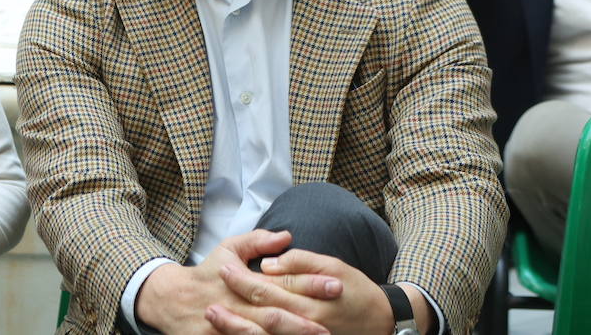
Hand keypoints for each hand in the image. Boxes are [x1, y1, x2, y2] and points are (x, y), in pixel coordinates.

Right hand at [136, 231, 337, 334]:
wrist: (171, 300)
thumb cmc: (206, 273)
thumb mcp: (228, 249)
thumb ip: (258, 242)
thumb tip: (287, 235)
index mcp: (241, 282)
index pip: (281, 284)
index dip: (309, 284)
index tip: (336, 284)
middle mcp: (237, 307)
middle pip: (276, 316)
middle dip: (306, 320)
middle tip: (336, 322)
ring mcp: (227, 329)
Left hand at [207, 249, 420, 334]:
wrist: (382, 321)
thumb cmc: (356, 289)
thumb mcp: (333, 266)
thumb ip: (300, 263)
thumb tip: (268, 263)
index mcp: (308, 300)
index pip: (267, 289)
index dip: (242, 279)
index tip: (222, 268)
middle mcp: (304, 323)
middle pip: (261, 314)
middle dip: (233, 306)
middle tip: (208, 298)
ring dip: (237, 328)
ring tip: (213, 316)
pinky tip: (237, 333)